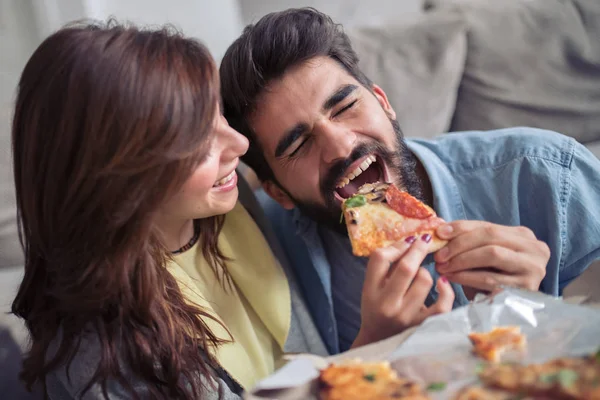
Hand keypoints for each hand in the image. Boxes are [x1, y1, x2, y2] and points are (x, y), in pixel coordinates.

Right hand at [352, 235, 454, 347]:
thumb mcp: (372, 287)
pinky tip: (442, 282)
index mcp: (371, 291)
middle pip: (406, 268)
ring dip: (426, 271)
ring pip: (425, 280)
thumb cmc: (376, 308)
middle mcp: (387, 304)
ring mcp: (406, 317)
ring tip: (421, 273)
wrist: (379, 341)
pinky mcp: (422, 325)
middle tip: (424, 240)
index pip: (380, 258)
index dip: (396, 246)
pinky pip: (442, 305)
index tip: (405, 242)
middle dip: (417, 250)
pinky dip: (446, 290)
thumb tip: (410, 241)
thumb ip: (387, 266)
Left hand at [434, 221, 549, 292]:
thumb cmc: (493, 280)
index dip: (460, 228)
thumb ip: (468, 240)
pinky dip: (467, 277)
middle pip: (490, 236)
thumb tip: (440, 230)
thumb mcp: (483, 257)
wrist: (508, 312)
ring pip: (492, 254)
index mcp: (524, 235)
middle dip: (460, 244)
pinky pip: (490, 279)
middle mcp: (535, 248)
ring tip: (442, 266)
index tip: (439, 234)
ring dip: (461, 260)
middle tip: (439, 255)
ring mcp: (534, 268)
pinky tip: (452, 277)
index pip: (487, 225)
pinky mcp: (527, 288)